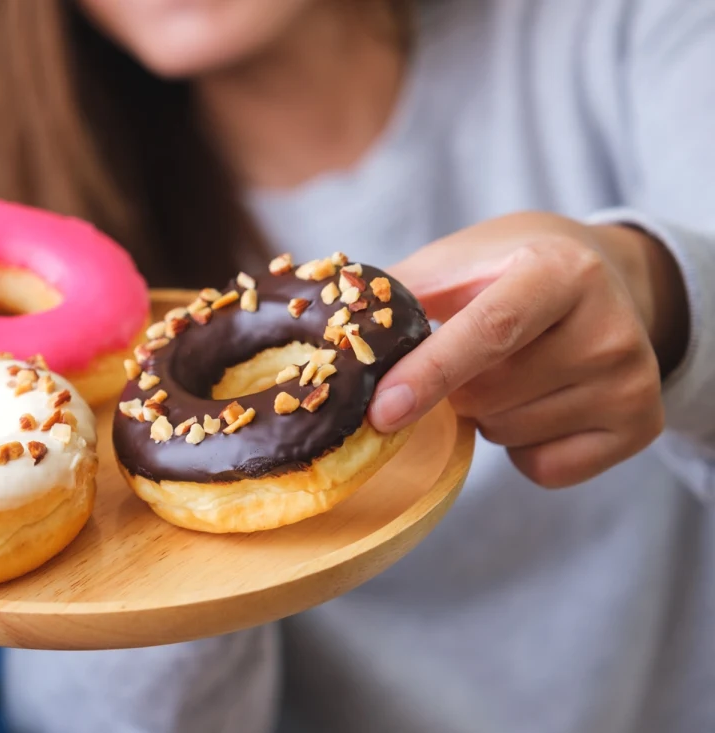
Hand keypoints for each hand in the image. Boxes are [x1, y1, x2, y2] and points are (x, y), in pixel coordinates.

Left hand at [367, 212, 686, 487]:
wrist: (605, 278)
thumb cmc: (506, 271)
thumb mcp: (455, 263)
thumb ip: (394, 298)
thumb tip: (322, 335)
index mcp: (557, 270)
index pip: (488, 331)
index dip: (429, 374)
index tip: (380, 413)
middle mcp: (608, 324)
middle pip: (488, 395)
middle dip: (452, 390)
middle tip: (470, 355)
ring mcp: (632, 378)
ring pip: (509, 434)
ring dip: (486, 416)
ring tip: (512, 370)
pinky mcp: (641, 424)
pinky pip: (543, 468)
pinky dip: (522, 449)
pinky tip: (538, 402)